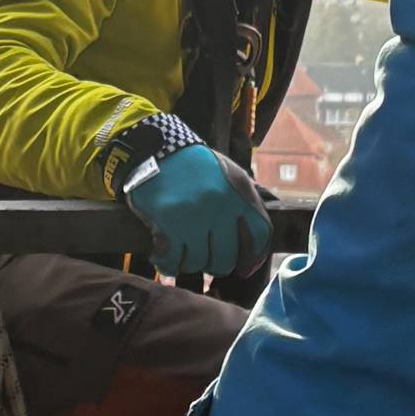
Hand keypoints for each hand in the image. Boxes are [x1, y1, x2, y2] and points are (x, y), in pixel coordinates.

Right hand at [121, 142, 269, 277]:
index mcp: (239, 192)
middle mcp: (220, 205)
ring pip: (199, 263)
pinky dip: (168, 264)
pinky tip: (165, 257)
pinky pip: (173, 261)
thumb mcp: (227, 173)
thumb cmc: (192, 165)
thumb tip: (253, 249)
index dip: (253, 257)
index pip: (260, 235)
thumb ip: (242, 203)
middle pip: (227, 258)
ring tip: (183, 252)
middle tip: (207, 259)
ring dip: (191, 263)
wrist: (154, 148)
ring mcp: (194, 217)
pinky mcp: (168, 224)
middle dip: (217, 264)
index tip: (244, 267)